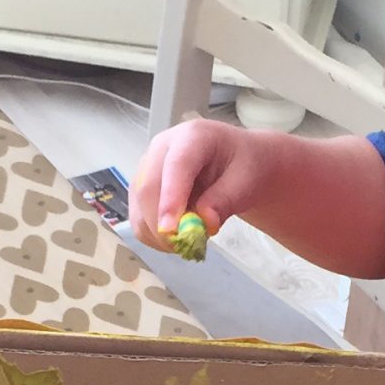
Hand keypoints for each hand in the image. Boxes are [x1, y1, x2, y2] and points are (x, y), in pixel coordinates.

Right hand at [130, 120, 263, 252]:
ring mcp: (148, 167)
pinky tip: (176, 238)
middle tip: (185, 248)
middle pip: (148, 188)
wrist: (235, 162)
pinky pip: (138, 218)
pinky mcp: (141, 188)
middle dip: (162, 225)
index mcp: (193, 136)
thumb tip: (205, 222)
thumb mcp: (246, 181)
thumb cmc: (243, 166)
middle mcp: (162, 147)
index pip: (175, 166)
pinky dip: (153, 237)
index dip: (170, 199)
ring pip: (139, 206)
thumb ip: (226, 200)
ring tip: (186, 244)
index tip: (171, 230)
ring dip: (157, 235)